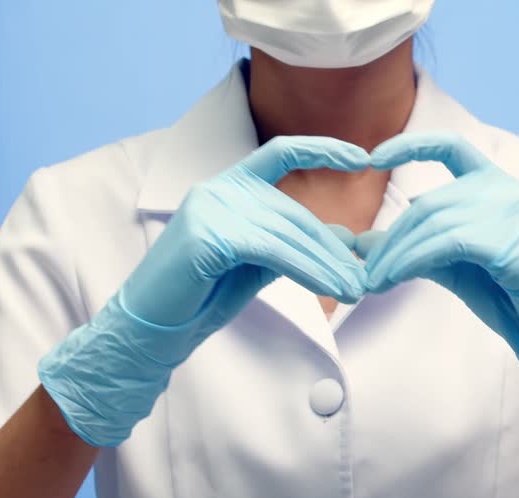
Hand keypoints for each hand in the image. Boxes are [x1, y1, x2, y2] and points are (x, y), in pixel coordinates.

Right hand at [39, 136, 369, 446]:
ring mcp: (208, 207)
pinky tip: (330, 288)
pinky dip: (306, 269)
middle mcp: (217, 189)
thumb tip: (346, 238)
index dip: (322, 148)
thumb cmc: (203, 296)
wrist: (153, 328)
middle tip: (365, 278)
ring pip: (286, 232)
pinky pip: (270, 249)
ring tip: (355, 290)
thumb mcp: (259, 264)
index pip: (280, 152)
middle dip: (332, 248)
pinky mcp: (206, 235)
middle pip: (293, 211)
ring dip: (326, 265)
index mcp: (228, 186)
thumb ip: (295, 245)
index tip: (364, 156)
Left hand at [361, 133, 518, 445]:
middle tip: (364, 275)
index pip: (452, 146)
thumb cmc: (511, 300)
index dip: (411, 145)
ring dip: (394, 256)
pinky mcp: (514, 242)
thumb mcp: (456, 268)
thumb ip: (417, 249)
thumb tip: (363, 244)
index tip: (374, 157)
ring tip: (372, 283)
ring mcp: (514, 213)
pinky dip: (411, 261)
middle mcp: (507, 191)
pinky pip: (447, 244)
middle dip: (391, 241)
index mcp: (498, 187)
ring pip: (433, 223)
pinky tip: (392, 280)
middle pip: (429, 203)